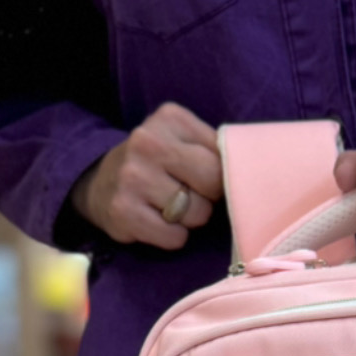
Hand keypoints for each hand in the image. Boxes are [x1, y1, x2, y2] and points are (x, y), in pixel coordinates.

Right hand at [71, 102, 222, 249]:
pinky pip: (175, 238)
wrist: (100, 183)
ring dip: (189, 219)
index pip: (223, 156)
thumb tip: (255, 174)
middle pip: (213, 183)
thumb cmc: (157, 165)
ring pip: (196, 214)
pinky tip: (155, 221)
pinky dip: (172, 237)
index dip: (219, 174)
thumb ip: (215, 150)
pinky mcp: (123, 211)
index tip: (201, 175)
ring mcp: (133, 177)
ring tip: (168, 207)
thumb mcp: (184, 140)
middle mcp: (147, 142)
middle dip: (208, 197)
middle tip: (188, 194)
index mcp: (170, 117)